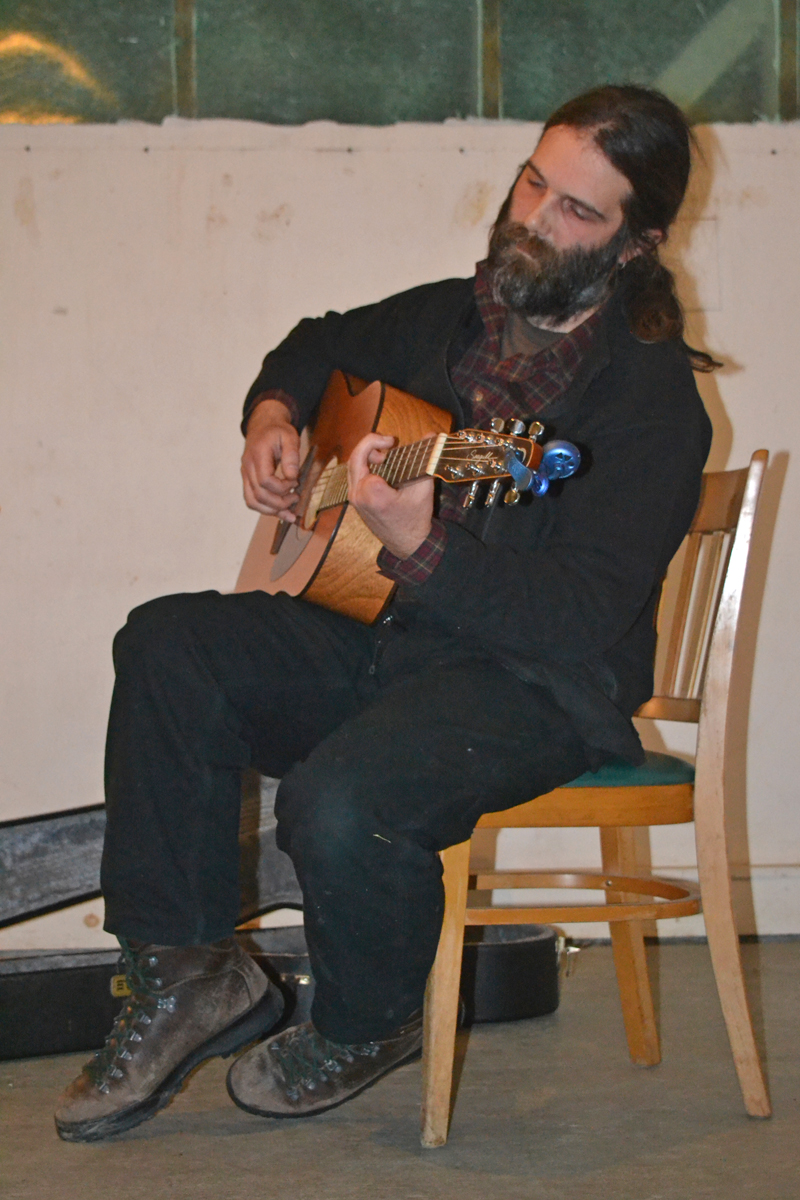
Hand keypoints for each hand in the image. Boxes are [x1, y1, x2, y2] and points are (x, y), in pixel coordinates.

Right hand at [241, 399, 300, 519]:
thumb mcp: (289, 436)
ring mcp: (245, 474)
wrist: (263, 425)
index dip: (282, 487)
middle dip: (280, 502)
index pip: (265, 480)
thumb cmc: (277, 431)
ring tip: (288, 512)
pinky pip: (252, 500)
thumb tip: (292, 476)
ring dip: (271, 510)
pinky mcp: (247, 480)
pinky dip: (265, 508)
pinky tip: (279, 510)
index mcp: (257, 454)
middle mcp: (247, 466)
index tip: (295, 482)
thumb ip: (291, 455)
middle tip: (295, 498)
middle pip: (259, 495)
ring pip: (252, 501)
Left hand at [347, 433, 433, 558]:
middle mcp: (358, 496)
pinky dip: (365, 465)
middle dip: (370, 444)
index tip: (394, 442)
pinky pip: (354, 476)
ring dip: (367, 454)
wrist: (406, 543)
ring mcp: (354, 499)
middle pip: (354, 458)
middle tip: (388, 443)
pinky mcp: (355, 500)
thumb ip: (426, 460)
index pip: (364, 455)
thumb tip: (431, 435)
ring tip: (385, 455)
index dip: (378, 443)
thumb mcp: (423, 489)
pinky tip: (381, 467)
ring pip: (352, 466)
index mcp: (373, 493)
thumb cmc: (415, 519)